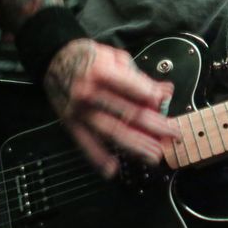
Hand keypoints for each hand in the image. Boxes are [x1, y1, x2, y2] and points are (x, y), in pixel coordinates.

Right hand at [44, 38, 180, 177]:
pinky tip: (111, 169)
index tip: (165, 103)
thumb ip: (140, 77)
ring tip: (154, 155)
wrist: (54, 60)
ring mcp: (79, 111)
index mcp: (101, 72)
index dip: (151, 97)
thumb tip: (164, 91)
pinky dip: (98, 158)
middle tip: (172, 134)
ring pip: (112, 131)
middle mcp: (88, 93)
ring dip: (135, 146)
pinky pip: (85, 143)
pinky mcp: (71, 123)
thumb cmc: (89, 58)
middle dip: (154, 126)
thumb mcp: (116, 58)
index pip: (132, 88)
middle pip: (127, 113)